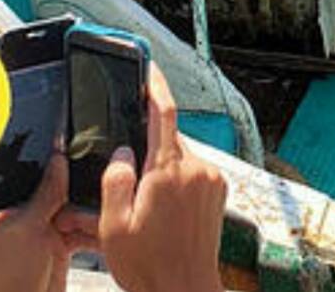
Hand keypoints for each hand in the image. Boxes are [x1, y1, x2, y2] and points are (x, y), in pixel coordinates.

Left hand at [0, 150, 98, 291]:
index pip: (37, 176)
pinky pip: (81, 231)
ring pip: (75, 210)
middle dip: (80, 189)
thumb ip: (46, 193)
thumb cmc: (10, 278)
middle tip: (101, 181)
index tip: (83, 151)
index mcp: (10, 208)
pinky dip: (93, 230)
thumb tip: (59, 157)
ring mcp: (44, 232)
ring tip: (107, 206)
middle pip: (60, 192)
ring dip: (90, 211)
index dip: (59, 165)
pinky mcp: (60, 247)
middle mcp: (27, 217)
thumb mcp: (26, 228)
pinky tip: (105, 226)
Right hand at [96, 65, 225, 291]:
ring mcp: (212, 180)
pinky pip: (194, 173)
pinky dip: (178, 182)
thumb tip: (123, 152)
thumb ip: (116, 180)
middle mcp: (196, 168)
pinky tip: (166, 213)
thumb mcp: (115, 228)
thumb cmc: (150, 267)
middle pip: (169, 139)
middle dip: (148, 151)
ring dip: (164, 171)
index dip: (155, 85)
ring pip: (181, 158)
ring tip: (148, 210)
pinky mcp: (219, 192)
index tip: (149, 67)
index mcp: (168, 171)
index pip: (164, 112)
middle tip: (132, 186)